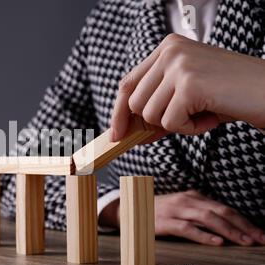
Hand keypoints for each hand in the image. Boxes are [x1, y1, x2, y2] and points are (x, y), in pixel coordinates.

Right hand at [99, 190, 264, 245]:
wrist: (129, 209)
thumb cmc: (157, 211)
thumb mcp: (180, 208)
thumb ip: (199, 213)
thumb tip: (225, 227)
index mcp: (193, 196)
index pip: (224, 208)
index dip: (244, 221)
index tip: (260, 233)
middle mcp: (187, 200)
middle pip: (221, 212)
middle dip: (244, 226)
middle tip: (260, 239)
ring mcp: (176, 210)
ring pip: (208, 219)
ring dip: (230, 231)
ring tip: (245, 241)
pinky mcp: (165, 222)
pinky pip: (188, 228)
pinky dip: (204, 235)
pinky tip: (217, 242)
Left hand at [111, 33, 264, 140]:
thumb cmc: (230, 94)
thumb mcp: (186, 97)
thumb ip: (157, 107)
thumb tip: (127, 132)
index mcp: (167, 48)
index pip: (128, 83)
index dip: (119, 111)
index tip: (117, 133)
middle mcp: (170, 51)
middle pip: (135, 103)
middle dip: (155, 122)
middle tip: (185, 119)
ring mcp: (179, 65)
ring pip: (150, 115)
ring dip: (177, 124)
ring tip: (203, 113)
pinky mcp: (189, 84)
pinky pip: (171, 123)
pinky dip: (191, 129)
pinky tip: (211, 117)